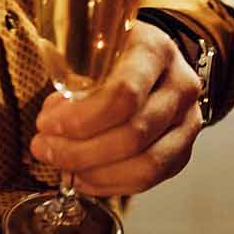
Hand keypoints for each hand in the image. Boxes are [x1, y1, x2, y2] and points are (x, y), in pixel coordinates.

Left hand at [31, 20, 201, 195]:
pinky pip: (149, 180)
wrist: (145, 60)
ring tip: (62, 166)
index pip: (124, 94)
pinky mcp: (183, 151)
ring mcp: (188, 121)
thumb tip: (52, 121)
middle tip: (45, 148)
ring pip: (146, 165)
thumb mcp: (90, 48)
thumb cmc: (111, 54)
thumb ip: (71, 79)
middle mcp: (181, 85)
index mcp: (155, 50)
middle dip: (80, 150)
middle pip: (134, 134)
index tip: (48, 124)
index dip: (82, 118)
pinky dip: (110, 184)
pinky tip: (83, 177)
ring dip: (95, 172)